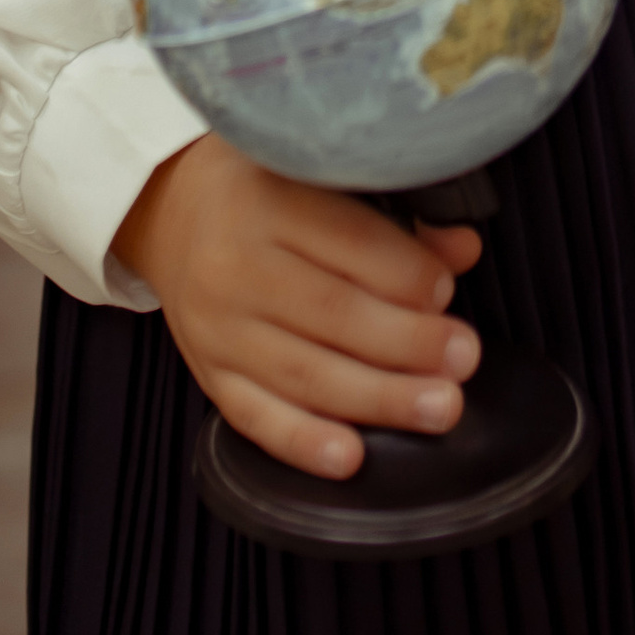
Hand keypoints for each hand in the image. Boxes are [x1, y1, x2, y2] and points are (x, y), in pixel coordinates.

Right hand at [114, 134, 484, 481]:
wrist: (170, 212)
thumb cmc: (262, 189)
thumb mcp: (318, 176)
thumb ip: (394, 217)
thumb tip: (461, 250)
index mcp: (268, 201)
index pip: (347, 241)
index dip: (406, 272)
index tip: (448, 290)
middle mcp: (235, 266)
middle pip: (332, 312)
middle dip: (407, 343)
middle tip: (463, 358)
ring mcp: (217, 328)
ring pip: (303, 373)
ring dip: (379, 398)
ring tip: (438, 407)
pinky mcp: (209, 374)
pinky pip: (256, 417)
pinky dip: (304, 441)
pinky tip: (350, 458)